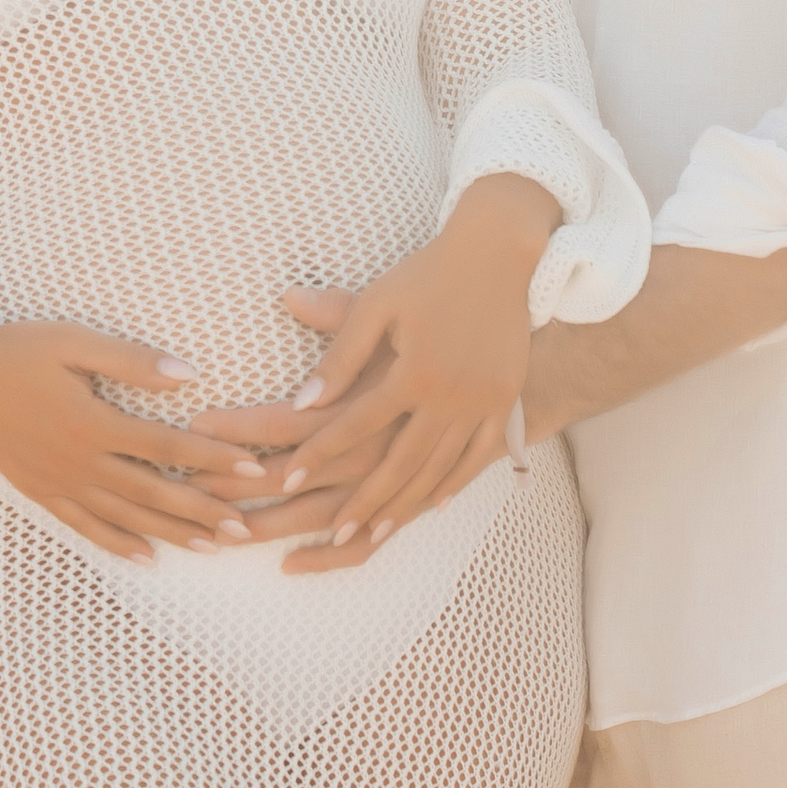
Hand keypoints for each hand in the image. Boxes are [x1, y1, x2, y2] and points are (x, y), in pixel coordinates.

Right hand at [0, 312, 255, 565]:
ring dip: (170, 533)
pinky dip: (117, 544)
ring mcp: (59, 483)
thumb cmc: (19, 349)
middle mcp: (80, 461)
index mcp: (93, 421)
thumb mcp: (75, 341)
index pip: (167, 445)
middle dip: (202, 510)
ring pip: (125, 517)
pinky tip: (145, 557)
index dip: (212, 458)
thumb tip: (189, 374)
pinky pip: (85, 527)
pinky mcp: (41, 493)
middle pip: (153, 492)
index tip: (251, 469)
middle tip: (244, 528)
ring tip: (210, 547)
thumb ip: (131, 361)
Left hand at [191, 176, 557, 571]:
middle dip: (360, 503)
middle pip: (396, 464)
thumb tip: (301, 401)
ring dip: (402, 506)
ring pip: (436, 472)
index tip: (285, 480)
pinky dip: (452, 486)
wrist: (501, 254)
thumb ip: (340, 354)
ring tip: (371, 533)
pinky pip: (477, 459)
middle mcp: (448, 396)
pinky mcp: (501, 403)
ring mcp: (480, 405)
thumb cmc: (429, 274)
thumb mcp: (378, 303)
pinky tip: (430, 506)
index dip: (316, 453)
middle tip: (329, 532)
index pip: (353, 424)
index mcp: (412, 371)